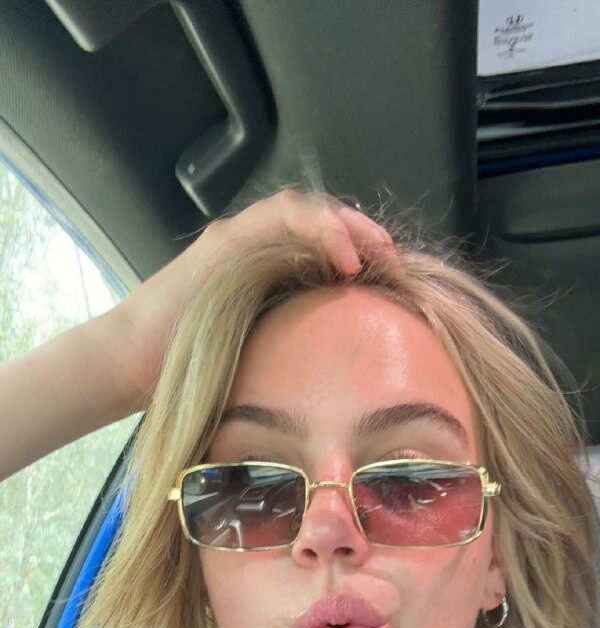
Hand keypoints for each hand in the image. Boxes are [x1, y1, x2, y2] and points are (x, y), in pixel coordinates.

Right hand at [111, 190, 394, 406]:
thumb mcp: (267, 358)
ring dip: (349, 225)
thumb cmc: (199, 371)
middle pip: (324, 222)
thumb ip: (299, 348)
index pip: (326, 247)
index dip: (364, 255)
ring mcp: (243, 238)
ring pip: (308, 209)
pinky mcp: (229, 237)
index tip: (394, 282)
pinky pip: (285, 216)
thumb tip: (350, 380)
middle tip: (395, 261)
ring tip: (378, 252)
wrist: (137, 363)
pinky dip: (321, 230)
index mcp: (272, 273)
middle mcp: (259, 248)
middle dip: (364, 235)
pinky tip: (345, 259)